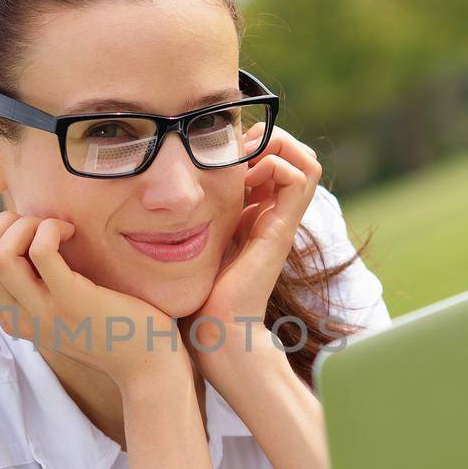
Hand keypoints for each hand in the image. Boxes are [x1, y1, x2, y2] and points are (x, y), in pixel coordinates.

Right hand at [0, 211, 189, 389]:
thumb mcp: (58, 308)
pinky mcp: (72, 302)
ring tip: (58, 230)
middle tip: (42, 228)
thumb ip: (35, 283)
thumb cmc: (110, 325)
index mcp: (10, 316)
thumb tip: (24, 232)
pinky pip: (40, 252)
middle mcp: (17, 317)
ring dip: (26, 226)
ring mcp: (43, 312)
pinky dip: (51, 230)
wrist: (146, 363)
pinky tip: (72, 233)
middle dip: (4, 225)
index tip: (30, 233)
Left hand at [181, 124, 321, 353]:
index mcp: (252, 214)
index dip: (251, 143)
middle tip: (236, 150)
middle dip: (268, 139)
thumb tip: (161, 192)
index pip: (271, 160)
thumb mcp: (190, 241)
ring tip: (245, 161)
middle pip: (295, 156)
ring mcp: (281, 222)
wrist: (213, 329)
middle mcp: (272, 215)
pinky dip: (276, 163)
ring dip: (278, 147)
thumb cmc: (194, 293)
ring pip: (306, 161)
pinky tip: (246, 178)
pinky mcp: (281, 230)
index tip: (221, 151)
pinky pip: (300, 178)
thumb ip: (187, 218)